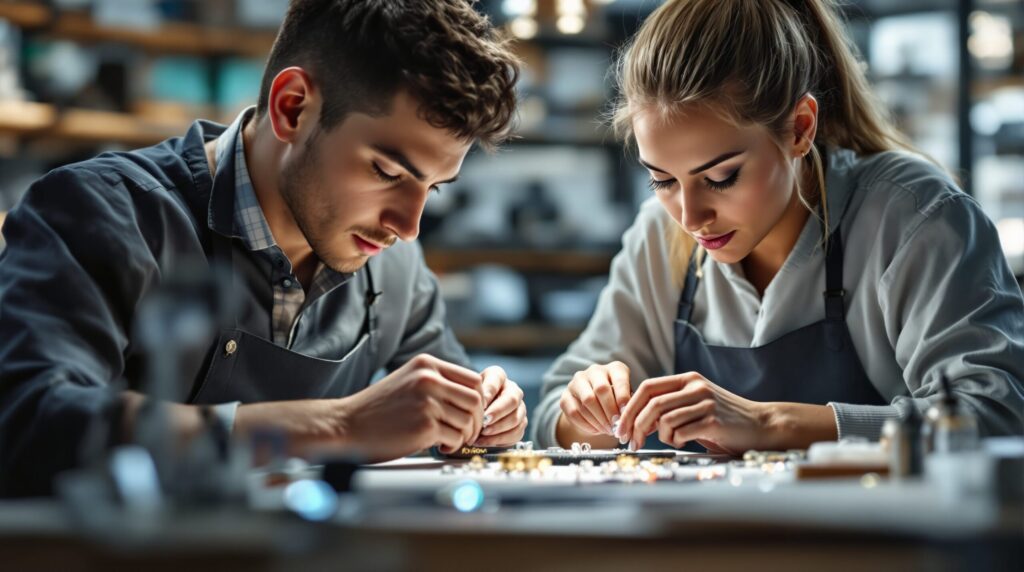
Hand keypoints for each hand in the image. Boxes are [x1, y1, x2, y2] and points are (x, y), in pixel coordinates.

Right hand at [334, 354, 484, 459]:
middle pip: (476, 400)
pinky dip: (452, 446)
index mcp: (426, 365)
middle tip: (468, 432)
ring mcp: (428, 401)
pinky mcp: (425, 425)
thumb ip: (436, 383)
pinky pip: (455, 437)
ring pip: (468, 421)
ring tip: (450, 440)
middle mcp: (429, 379)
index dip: (479, 400)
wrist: (347, 424)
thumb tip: (471, 398)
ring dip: (464, 435)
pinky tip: (440, 446)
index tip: (472, 414)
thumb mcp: (408, 381)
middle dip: (477, 421)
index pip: (473, 379)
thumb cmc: (377, 408)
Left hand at [473, 366, 527, 445]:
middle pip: (511, 400)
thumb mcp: (466, 391)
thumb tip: (476, 409)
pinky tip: (485, 442)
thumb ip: (470, 395)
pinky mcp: (520, 424)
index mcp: (498, 376)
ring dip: (498, 429)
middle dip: (497, 413)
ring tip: (481, 435)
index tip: (480, 404)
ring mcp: (519, 407)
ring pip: (516, 419)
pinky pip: (516, 433)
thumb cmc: (467, 399)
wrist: (473, 409)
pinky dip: (500, 440)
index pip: (497, 379)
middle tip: (484, 422)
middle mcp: (512, 389)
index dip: (489, 392)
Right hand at [559, 361, 631, 437]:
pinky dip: (587, 424)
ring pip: (587, 401)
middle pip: (601, 389)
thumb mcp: (627, 400)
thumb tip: (627, 419)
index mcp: (614, 369)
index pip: (619, 380)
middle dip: (610, 411)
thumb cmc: (617, 402)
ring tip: (608, 430)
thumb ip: (628, 406)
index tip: (626, 414)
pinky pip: (574, 412)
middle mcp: (595, 371)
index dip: (623, 398)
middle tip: (616, 426)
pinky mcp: (565, 396)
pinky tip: (596, 430)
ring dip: (599, 420)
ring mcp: (577, 382)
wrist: (595, 405)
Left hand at [616, 371, 768, 454]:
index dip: (629, 407)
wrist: (762, 425)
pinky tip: (686, 442)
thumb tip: (635, 419)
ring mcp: (705, 402)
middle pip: (651, 404)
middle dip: (635, 425)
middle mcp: (695, 386)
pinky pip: (681, 433)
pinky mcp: (714, 420)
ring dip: (660, 436)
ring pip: (664, 420)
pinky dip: (676, 441)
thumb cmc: (724, 420)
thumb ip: (670, 405)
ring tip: (672, 441)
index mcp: (688, 379)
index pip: (647, 387)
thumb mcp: (696, 403)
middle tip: (631, 442)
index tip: (621, 427)